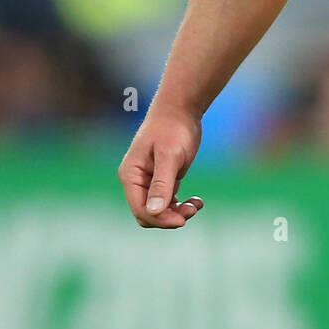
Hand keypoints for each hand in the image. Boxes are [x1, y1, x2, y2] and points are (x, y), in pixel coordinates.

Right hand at [118, 101, 204, 228]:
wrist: (181, 109)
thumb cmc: (173, 128)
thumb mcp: (169, 156)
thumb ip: (161, 184)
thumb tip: (154, 212)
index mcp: (131, 175)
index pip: (140, 209)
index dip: (160, 219)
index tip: (182, 219)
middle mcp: (137, 180)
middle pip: (149, 213)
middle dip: (169, 217)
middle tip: (192, 211)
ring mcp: (149, 180)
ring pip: (160, 209)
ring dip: (178, 212)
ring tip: (197, 205)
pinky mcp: (163, 178)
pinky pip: (168, 201)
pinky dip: (181, 204)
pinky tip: (197, 201)